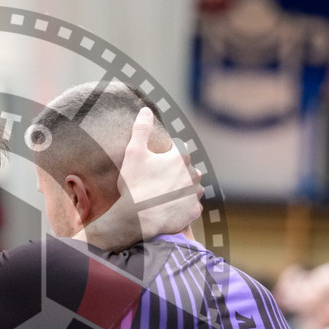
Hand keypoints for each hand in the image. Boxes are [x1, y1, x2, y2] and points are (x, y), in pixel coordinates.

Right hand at [117, 107, 202, 238]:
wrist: (137, 218)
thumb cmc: (134, 185)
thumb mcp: (133, 152)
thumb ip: (141, 129)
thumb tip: (146, 110)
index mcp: (181, 157)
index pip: (180, 150)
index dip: (167, 156)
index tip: (155, 165)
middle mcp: (193, 174)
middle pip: (188, 169)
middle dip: (177, 173)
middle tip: (158, 182)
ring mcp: (195, 194)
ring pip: (192, 188)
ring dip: (183, 190)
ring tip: (165, 196)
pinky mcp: (193, 212)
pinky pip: (191, 207)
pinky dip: (184, 207)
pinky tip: (170, 209)